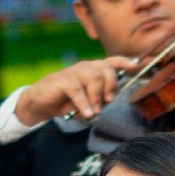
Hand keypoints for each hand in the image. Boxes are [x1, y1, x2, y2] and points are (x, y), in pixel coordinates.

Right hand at [15, 56, 138, 124]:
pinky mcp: (60, 81)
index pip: (110, 62)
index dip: (124, 62)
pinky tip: (86, 114)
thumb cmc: (65, 101)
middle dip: (111, 86)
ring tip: (94, 112)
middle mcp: (84, 67)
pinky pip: (77, 90)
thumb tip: (111, 99)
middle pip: (105, 69)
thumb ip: (100, 97)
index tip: (135, 66)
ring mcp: (72, 72)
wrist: (39, 103)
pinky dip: (84, 103)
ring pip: (94, 77)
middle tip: (108, 101)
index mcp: (92, 70)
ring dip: (97, 97)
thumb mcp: (87, 100)